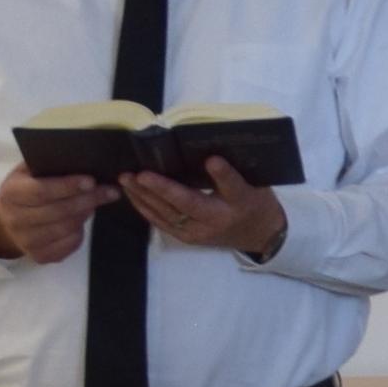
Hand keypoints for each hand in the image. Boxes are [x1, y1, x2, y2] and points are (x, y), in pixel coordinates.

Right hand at [0, 167, 112, 262]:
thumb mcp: (26, 171)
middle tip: (109, 191)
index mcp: (11, 194)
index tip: (91, 181)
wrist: (6, 222)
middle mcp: (15, 220)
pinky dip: (81, 231)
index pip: (42, 191)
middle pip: (58, 211)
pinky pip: (70, 244)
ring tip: (97, 201)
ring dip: (86, 213)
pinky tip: (83, 218)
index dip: (68, 186)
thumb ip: (46, 164)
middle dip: (87, 200)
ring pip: (66, 228)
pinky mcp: (40, 256)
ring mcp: (27, 242)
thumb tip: (79, 159)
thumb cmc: (23, 189)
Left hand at [125, 155, 287, 261]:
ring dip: (145, 198)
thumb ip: (231, 171)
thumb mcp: (254, 183)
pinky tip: (132, 195)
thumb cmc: (255, 202)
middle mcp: (218, 220)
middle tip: (140, 174)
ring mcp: (200, 232)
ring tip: (127, 180)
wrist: (260, 236)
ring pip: (168, 214)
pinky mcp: (188, 238)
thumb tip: (204, 148)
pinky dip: (145, 209)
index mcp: (240, 202)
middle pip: (188, 204)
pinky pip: (162, 223)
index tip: (212, 160)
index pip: (232, 187)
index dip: (223, 174)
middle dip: (162, 189)